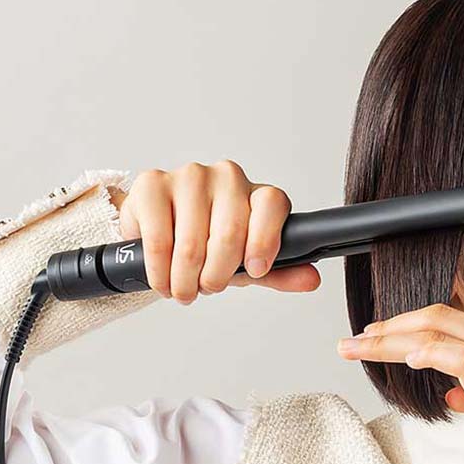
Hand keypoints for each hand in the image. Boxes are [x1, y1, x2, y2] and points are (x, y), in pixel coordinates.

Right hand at [112, 160, 320, 303]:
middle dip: (216, 275)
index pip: (272, 204)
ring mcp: (190, 176)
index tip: (255, 269)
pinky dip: (161, 270)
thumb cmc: (211, 246)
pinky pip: (159, 238)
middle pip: (230, 233)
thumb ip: (280, 272)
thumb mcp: (248, 265)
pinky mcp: (153, 183)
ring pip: (192, 243)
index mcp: (258, 194)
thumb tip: (311, 280)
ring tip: (183, 287)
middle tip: (207, 288)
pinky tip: (164, 278)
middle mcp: (228, 177)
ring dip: (185, 279)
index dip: (265, 241)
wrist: (161, 233)